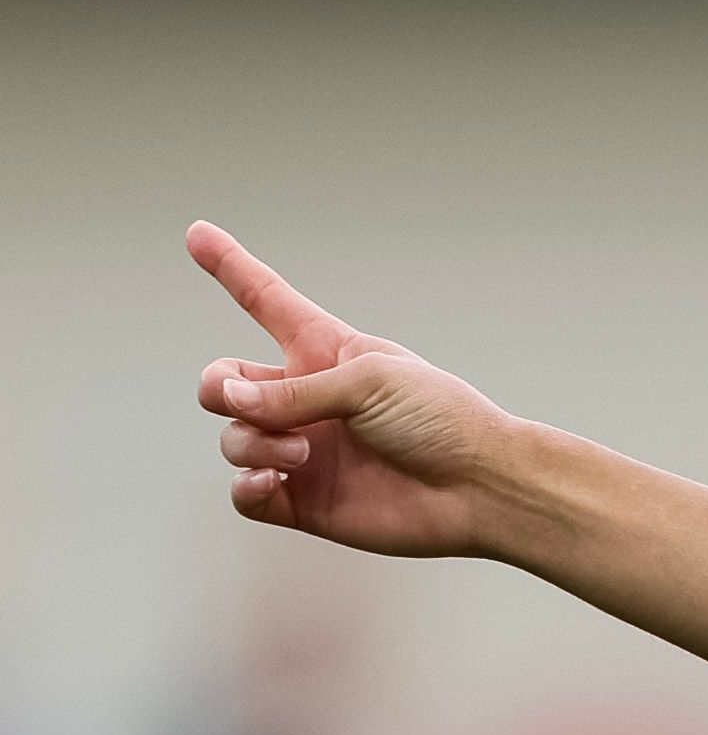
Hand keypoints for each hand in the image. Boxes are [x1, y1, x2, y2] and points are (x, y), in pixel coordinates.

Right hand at [186, 222, 525, 557]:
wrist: (481, 489)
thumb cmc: (443, 421)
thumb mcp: (369, 380)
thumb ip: (294, 389)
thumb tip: (232, 404)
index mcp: (327, 352)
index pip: (267, 302)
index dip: (231, 268)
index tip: (198, 233)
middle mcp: (308, 401)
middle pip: (225, 383)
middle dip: (221, 389)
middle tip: (257, 406)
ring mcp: (304, 452)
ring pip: (234, 438)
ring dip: (253, 443)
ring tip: (303, 454)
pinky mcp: (306, 501)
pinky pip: (246, 495)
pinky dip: (247, 487)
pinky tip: (271, 484)